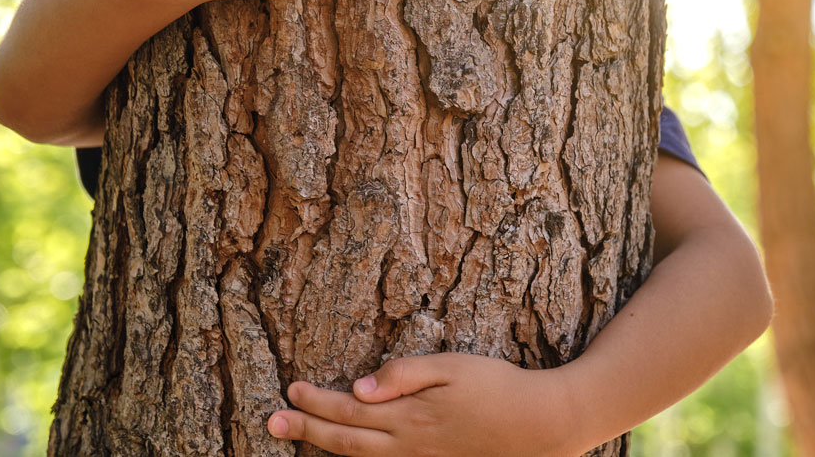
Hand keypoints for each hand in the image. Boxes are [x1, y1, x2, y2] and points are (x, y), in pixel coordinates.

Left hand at [266, 352, 581, 455]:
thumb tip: (358, 386)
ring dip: (325, 448)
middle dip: (306, 430)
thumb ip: (404, 374)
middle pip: (345, 440)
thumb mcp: (452, 367)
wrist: (541, 425)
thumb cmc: (499, 388)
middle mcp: (408, 446)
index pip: (349, 409)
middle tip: (272, 423)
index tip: (290, 391)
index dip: (316, 402)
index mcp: (409, 415)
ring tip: (298, 438)